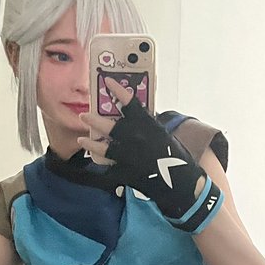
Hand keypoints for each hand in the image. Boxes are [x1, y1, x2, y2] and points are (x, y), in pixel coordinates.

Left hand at [79, 79, 223, 232]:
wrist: (181, 183)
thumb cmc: (176, 157)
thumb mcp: (163, 135)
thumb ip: (147, 126)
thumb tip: (134, 119)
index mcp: (147, 126)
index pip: (130, 103)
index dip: (117, 91)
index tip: (107, 81)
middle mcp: (136, 139)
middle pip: (109, 127)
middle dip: (94, 120)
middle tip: (84, 115)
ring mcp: (129, 157)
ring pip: (103, 148)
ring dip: (91, 143)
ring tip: (82, 139)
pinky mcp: (125, 173)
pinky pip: (108, 168)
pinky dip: (101, 165)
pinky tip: (94, 161)